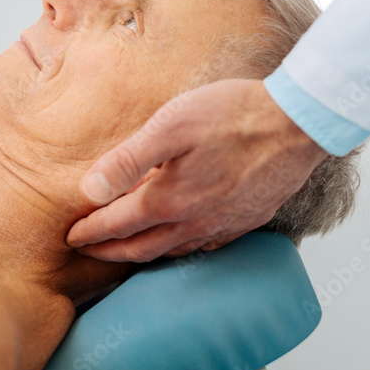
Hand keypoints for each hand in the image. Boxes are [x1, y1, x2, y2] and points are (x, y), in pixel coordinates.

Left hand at [67, 79, 326, 262]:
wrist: (299, 122)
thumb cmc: (233, 115)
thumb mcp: (169, 126)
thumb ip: (127, 160)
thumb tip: (89, 190)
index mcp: (169, 200)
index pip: (117, 225)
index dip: (90, 232)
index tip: (70, 237)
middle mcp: (195, 221)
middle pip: (140, 248)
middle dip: (108, 252)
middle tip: (87, 251)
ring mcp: (224, 224)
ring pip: (172, 251)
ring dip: (141, 254)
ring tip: (124, 250)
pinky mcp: (247, 220)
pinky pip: (204, 246)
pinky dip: (179, 249)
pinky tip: (178, 241)